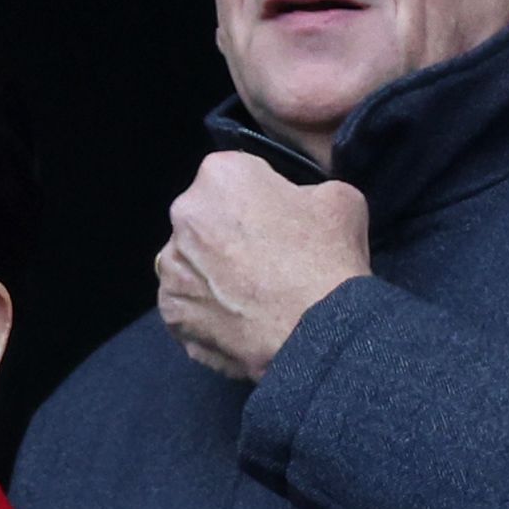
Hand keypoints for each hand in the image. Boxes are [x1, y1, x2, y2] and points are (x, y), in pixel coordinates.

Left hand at [156, 152, 370, 381]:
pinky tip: (237, 318)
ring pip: (192, 262)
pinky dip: (206, 311)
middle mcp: (184, 214)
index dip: (260, 198)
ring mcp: (171, 266)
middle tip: (266, 259)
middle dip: (229, 234)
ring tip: (251, 294)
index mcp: (221, 175)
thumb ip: (303, 191)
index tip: (277, 220)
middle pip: (206, 218)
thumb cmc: (327, 259)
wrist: (317, 333)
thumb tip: (293, 204)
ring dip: (214, 272)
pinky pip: (187, 304)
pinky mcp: (170, 311)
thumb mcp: (339, 198)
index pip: (235, 177)